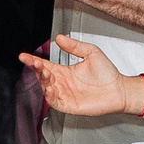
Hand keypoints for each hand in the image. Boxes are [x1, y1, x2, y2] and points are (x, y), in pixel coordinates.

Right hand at [17, 34, 134, 117]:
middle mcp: (62, 83)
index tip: (23, 56)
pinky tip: (49, 88)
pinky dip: (49, 95)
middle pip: (42, 76)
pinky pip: (54, 101)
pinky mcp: (69, 105)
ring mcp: (64, 94)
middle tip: (36, 63)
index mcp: (64, 71)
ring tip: (45, 73)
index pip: (44, 65)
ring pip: (46, 88)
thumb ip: (74, 46)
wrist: (119, 90)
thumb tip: (59, 37)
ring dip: (43, 81)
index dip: (33, 61)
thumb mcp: (91, 52)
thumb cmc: (107, 73)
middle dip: (37, 69)